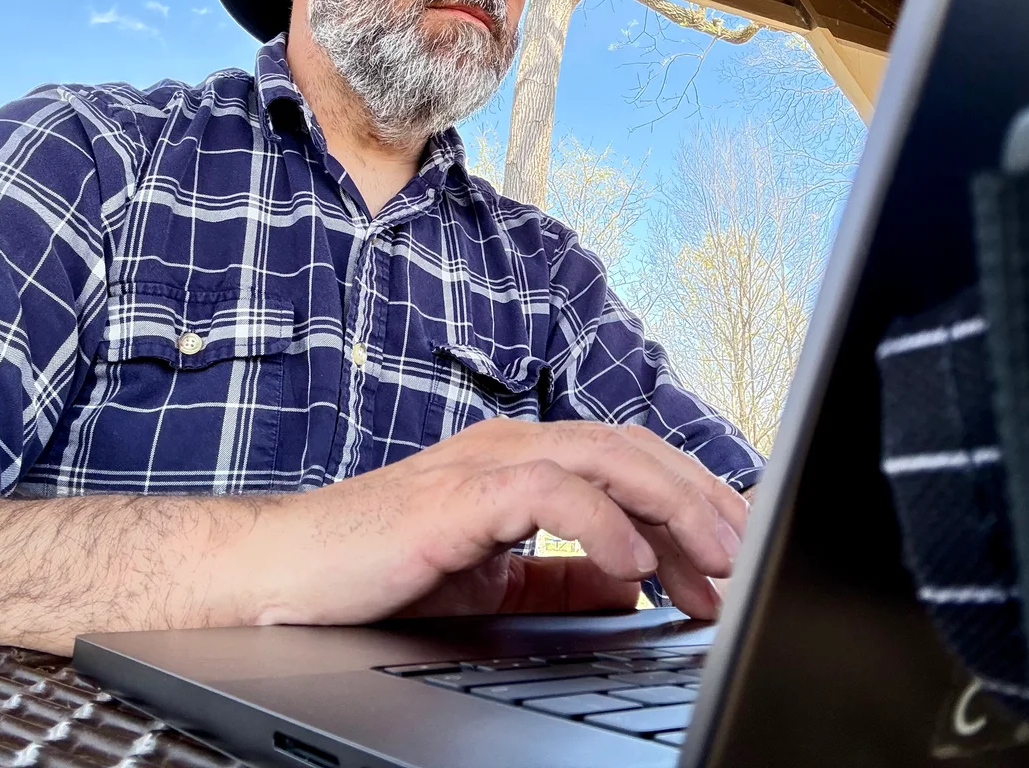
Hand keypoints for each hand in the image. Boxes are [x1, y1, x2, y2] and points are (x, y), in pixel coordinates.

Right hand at [237, 418, 748, 626]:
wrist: (284, 574)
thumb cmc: (378, 570)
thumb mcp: (495, 581)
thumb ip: (562, 577)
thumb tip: (634, 580)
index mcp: (524, 462)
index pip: (631, 463)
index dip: (692, 500)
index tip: (736, 549)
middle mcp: (512, 447)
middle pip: (634, 452)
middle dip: (700, 501)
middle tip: (744, 554)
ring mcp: (484, 463)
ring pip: (605, 458)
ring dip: (670, 507)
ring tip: (713, 557)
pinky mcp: (457, 495)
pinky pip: (548, 493)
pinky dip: (601, 523)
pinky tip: (633, 564)